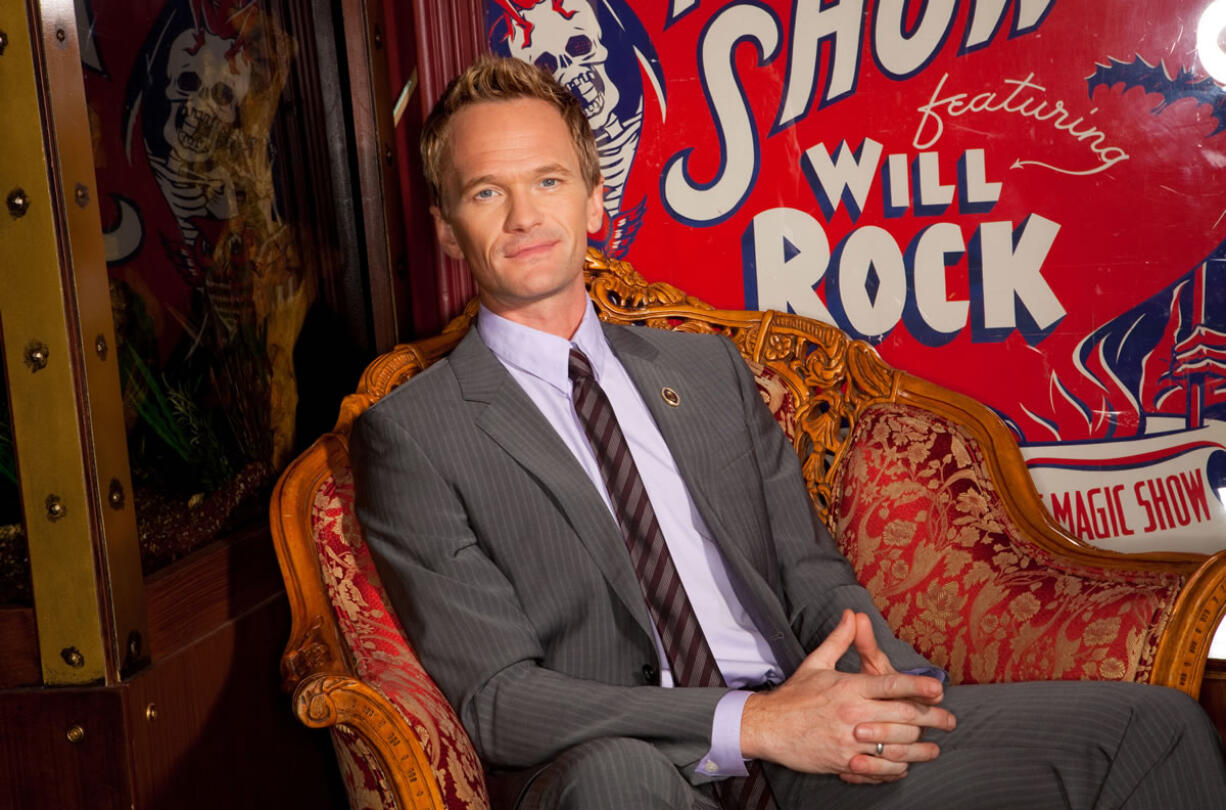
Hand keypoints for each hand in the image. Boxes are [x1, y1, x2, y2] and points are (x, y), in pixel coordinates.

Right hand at [740, 610, 954, 782]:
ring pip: (897, 745)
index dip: (918, 686)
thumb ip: (840, 639)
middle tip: (950, 720)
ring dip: (921, 747)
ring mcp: (850, 740)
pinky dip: (897, 767)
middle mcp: (853, 713)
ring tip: (934, 747)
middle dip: (932, 719)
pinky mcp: (845, 762)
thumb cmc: (794, 695)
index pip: (891, 684)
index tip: (938, 688)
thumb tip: (852, 615)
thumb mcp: (816, 663)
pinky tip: (906, 763)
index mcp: (849, 687)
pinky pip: (880, 768)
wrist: (768, 726)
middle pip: (903, 716)